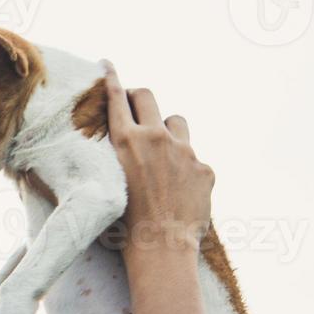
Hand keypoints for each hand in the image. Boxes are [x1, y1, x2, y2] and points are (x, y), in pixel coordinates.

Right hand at [102, 63, 213, 257]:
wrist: (161, 248)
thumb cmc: (125, 227)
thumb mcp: (108, 185)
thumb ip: (118, 160)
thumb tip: (119, 151)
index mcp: (126, 142)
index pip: (117, 98)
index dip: (111, 79)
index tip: (108, 66)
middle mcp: (156, 138)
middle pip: (148, 97)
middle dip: (138, 95)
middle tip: (134, 103)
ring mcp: (184, 150)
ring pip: (177, 122)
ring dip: (168, 130)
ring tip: (163, 153)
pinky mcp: (204, 168)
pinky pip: (194, 158)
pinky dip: (186, 169)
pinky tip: (179, 192)